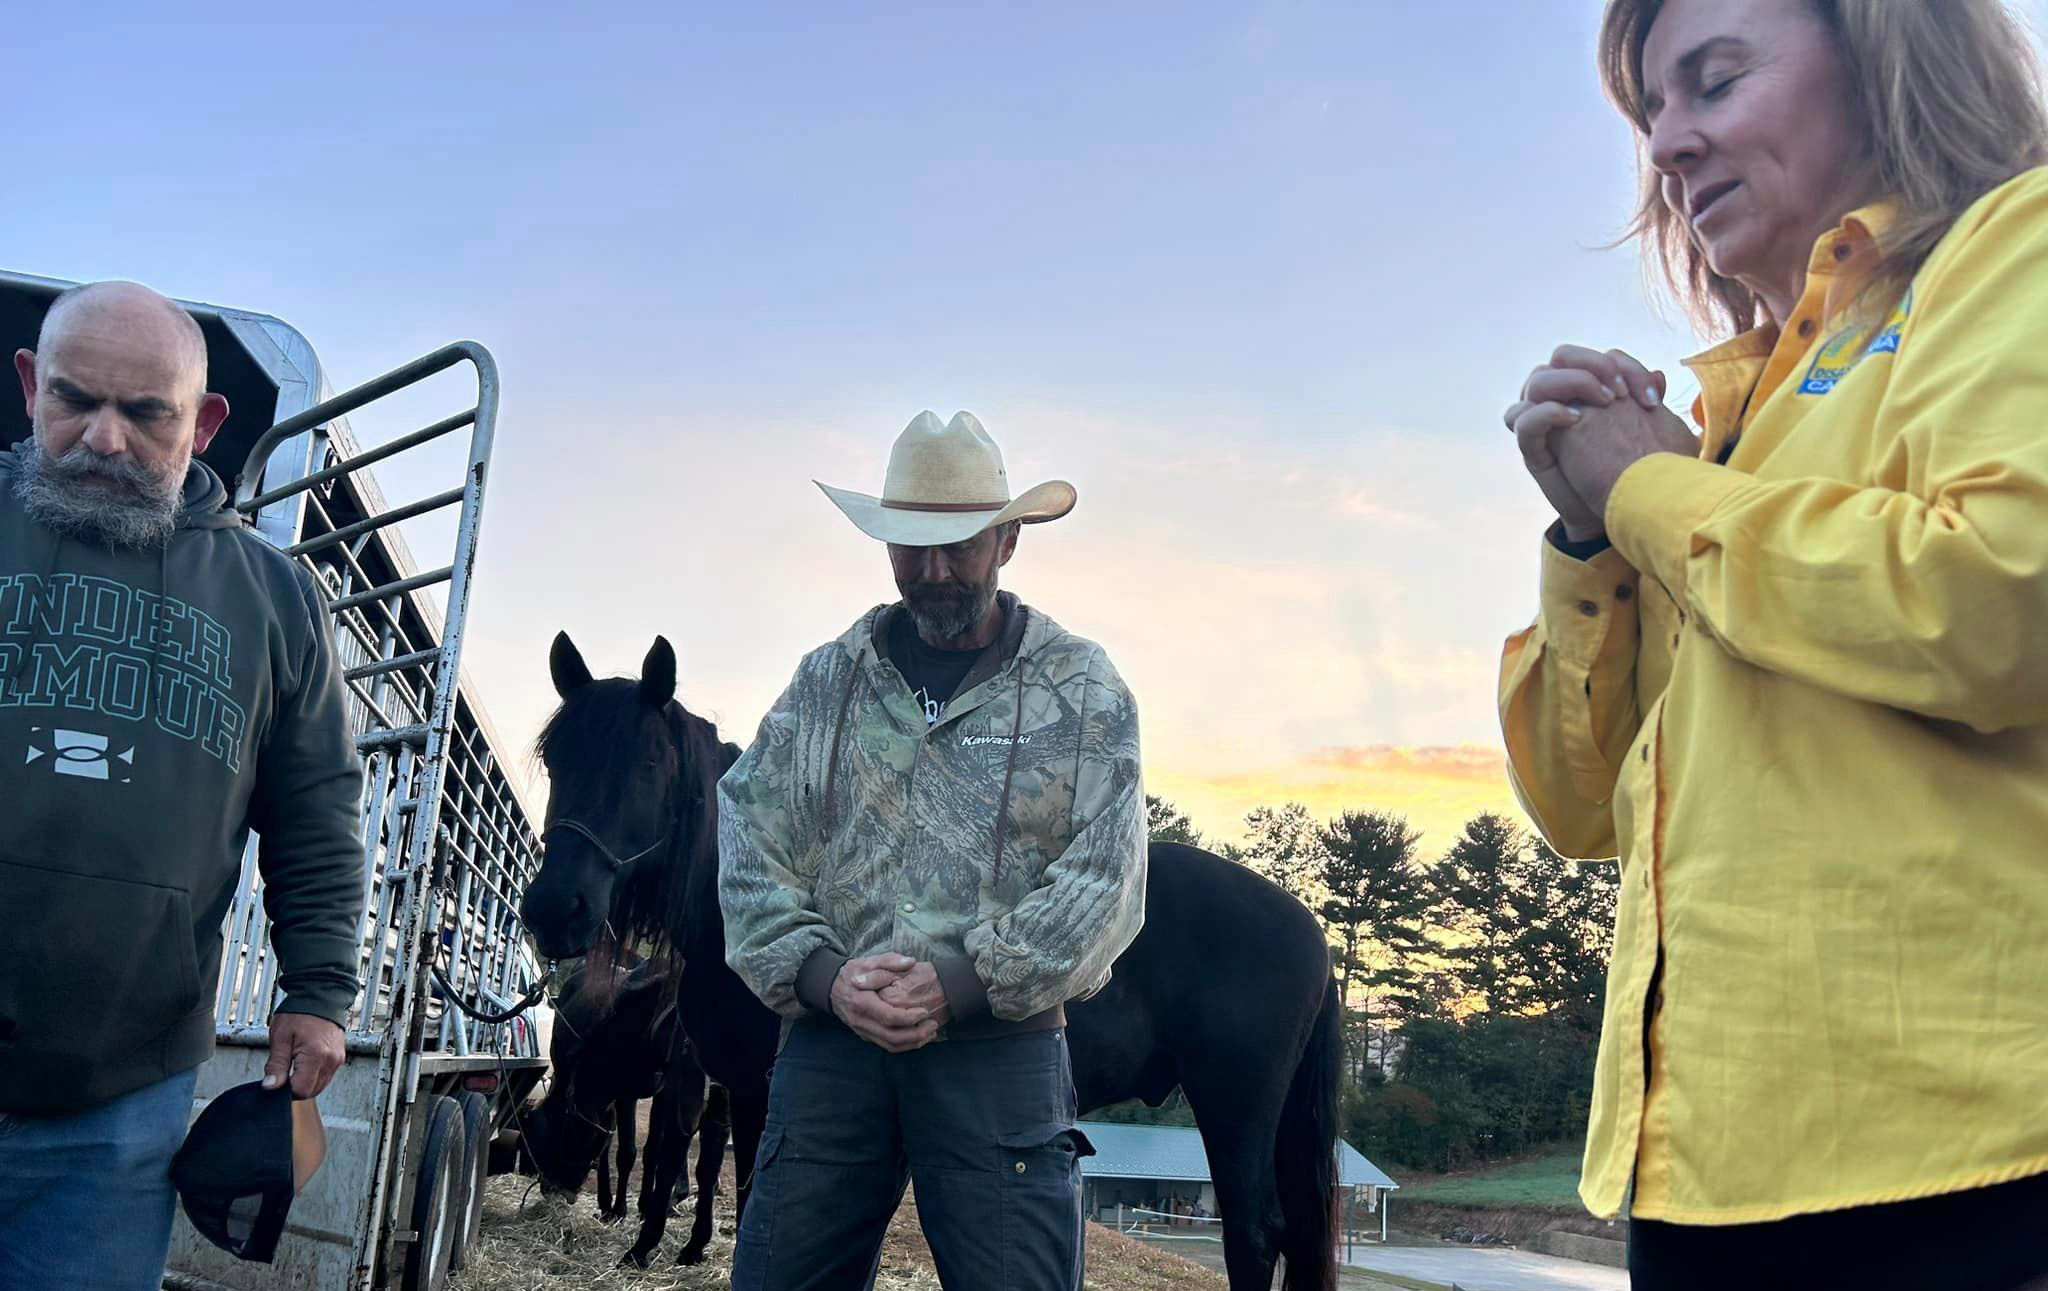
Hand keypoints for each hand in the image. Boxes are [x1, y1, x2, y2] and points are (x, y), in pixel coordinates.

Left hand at [266, 1012, 345, 1098]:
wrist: (320, 997)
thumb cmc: (299, 1013)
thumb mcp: (280, 1038)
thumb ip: (275, 1065)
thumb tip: (270, 1087)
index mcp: (316, 1056)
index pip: (300, 1090)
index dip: (285, 1089)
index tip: (277, 1078)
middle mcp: (331, 1060)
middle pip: (311, 1092)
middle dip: (295, 1087)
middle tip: (283, 1071)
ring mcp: (337, 1060)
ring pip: (319, 1086)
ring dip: (305, 1083)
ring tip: (295, 1064)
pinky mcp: (339, 1058)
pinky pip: (325, 1076)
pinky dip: (314, 1076)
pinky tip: (305, 1063)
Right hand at [830, 953, 937, 1052]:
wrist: (831, 986)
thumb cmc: (853, 973)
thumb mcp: (870, 961)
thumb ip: (890, 961)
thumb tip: (911, 962)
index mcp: (863, 1002)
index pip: (889, 1017)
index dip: (909, 1017)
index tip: (925, 1011)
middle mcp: (861, 1021)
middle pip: (892, 1037)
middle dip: (916, 1034)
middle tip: (933, 1025)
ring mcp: (862, 1031)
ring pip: (890, 1046)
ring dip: (913, 1043)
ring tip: (930, 1033)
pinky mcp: (865, 1035)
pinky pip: (886, 1046)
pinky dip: (904, 1045)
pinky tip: (918, 1037)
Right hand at [1504, 345, 1687, 540]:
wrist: (1622, 514)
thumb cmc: (1637, 471)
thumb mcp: (1650, 432)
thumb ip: (1649, 401)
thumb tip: (1660, 375)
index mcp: (1590, 391)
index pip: (1598, 357)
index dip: (1626, 367)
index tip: (1652, 398)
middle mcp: (1563, 400)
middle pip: (1562, 356)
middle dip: (1593, 365)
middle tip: (1619, 392)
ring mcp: (1545, 422)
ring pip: (1538, 381)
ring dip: (1572, 381)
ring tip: (1603, 401)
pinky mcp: (1534, 449)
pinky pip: (1522, 421)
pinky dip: (1545, 413)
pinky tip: (1575, 419)